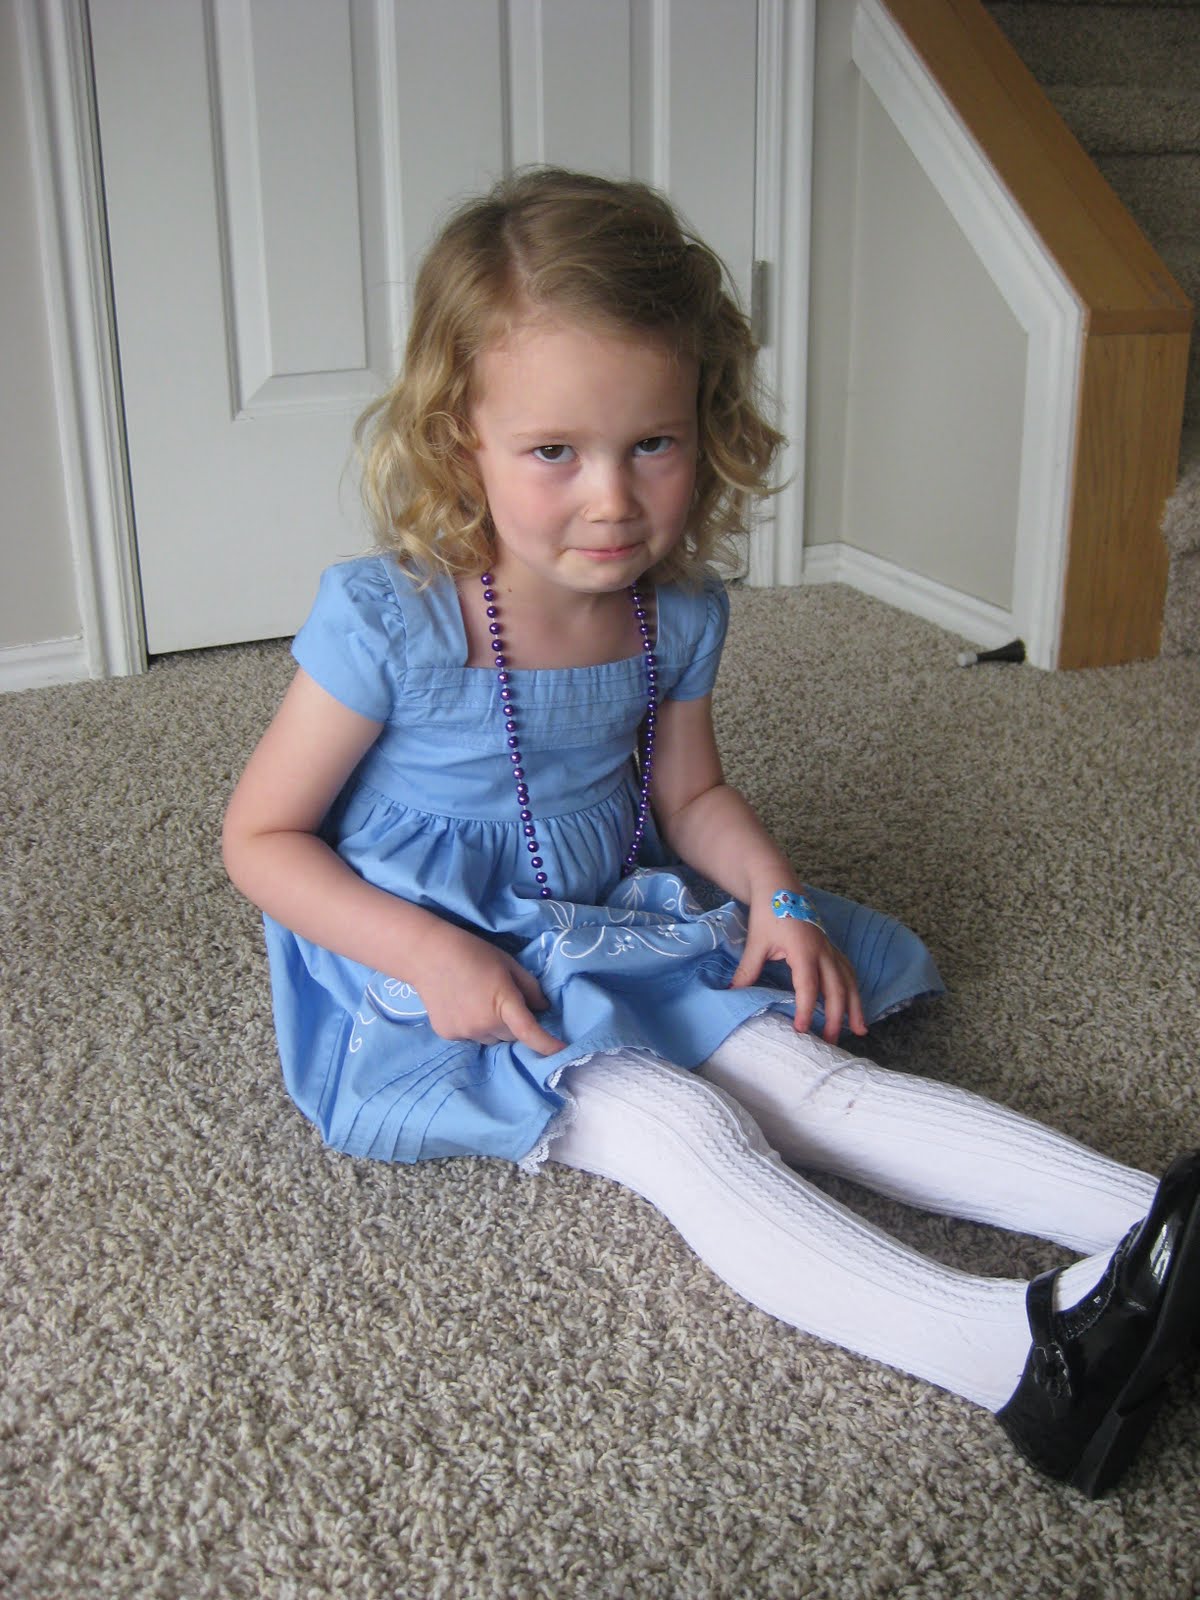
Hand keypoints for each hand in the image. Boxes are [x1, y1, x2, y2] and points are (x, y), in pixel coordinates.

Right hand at [411, 925, 564, 1055]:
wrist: (428, 954)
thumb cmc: (473, 953)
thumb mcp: (508, 964)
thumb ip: (529, 988)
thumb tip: (543, 1009)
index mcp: (503, 1003)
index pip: (529, 1032)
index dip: (548, 1045)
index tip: (563, 1052)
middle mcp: (484, 1024)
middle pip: (511, 1036)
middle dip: (513, 1023)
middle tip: (500, 998)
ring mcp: (464, 1033)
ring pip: (491, 1039)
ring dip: (493, 1027)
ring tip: (478, 1000)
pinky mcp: (449, 1035)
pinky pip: (471, 1037)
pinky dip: (473, 1027)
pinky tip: (462, 1005)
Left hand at [730, 899, 866, 1043]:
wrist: (779, 885)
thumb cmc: (768, 912)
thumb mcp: (756, 943)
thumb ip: (748, 970)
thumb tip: (733, 993)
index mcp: (804, 950)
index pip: (809, 987)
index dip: (807, 1010)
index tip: (802, 1030)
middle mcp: (823, 951)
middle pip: (836, 989)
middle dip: (837, 1017)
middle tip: (831, 1042)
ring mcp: (830, 948)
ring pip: (849, 981)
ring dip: (855, 1006)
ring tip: (860, 1030)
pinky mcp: (831, 946)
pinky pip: (848, 970)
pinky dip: (853, 989)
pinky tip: (855, 1004)